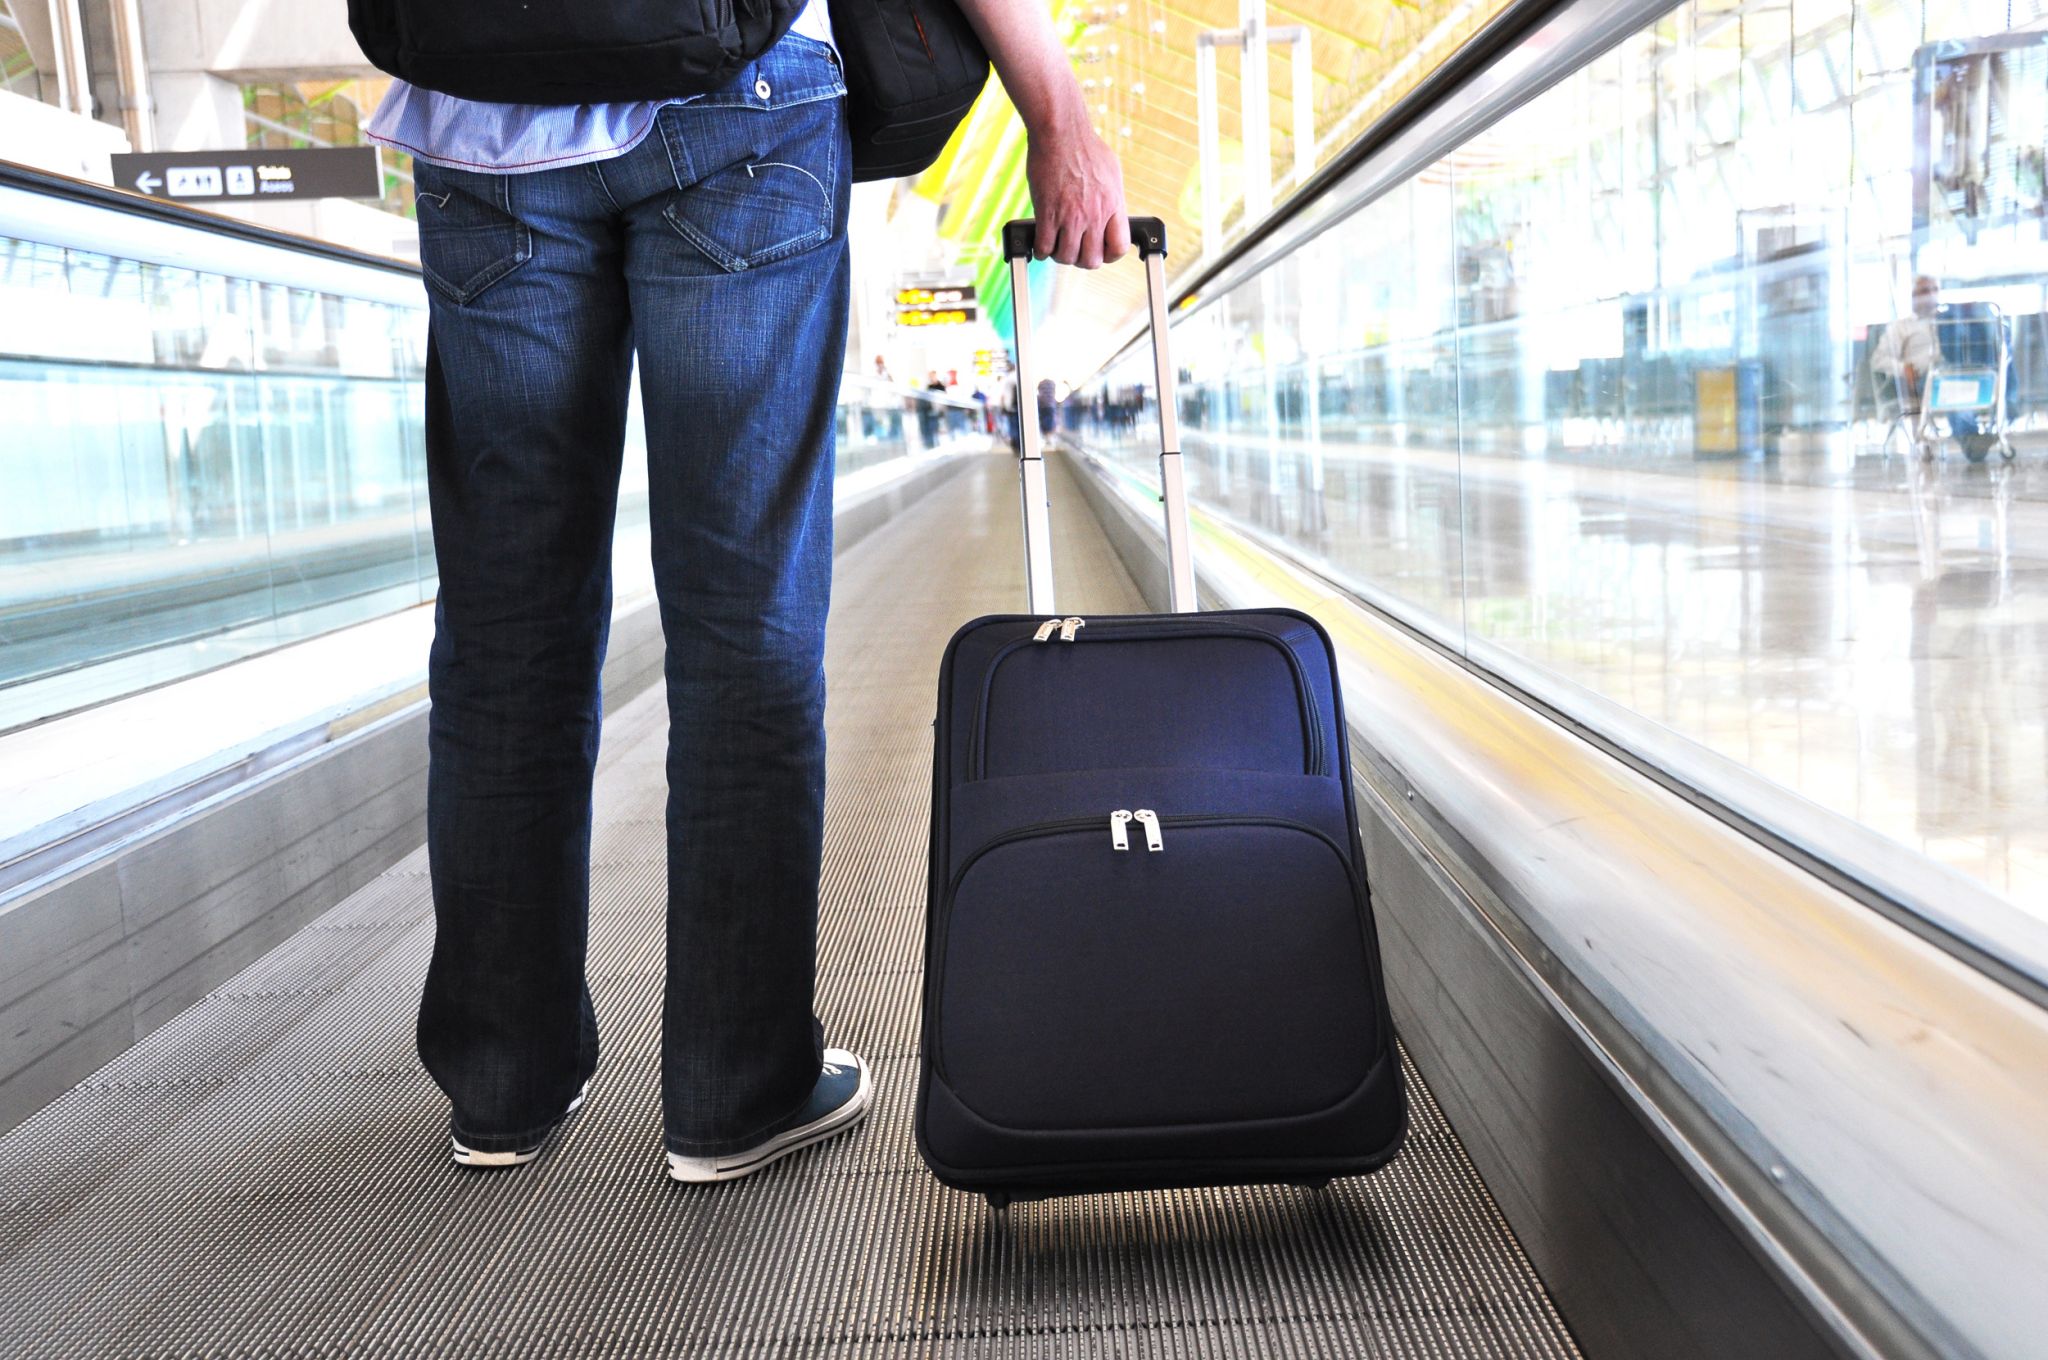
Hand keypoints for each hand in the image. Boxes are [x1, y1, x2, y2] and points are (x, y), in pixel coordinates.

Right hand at [1024, 108, 1128, 268]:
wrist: (1061, 131)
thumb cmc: (1084, 147)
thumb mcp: (1111, 173)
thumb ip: (1112, 199)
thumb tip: (1112, 215)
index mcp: (1113, 205)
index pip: (1118, 248)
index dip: (1109, 256)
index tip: (1100, 252)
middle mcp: (1094, 214)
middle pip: (1091, 260)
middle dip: (1081, 259)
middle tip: (1074, 248)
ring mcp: (1070, 215)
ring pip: (1066, 257)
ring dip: (1060, 255)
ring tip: (1056, 244)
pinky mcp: (1047, 212)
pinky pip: (1044, 247)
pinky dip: (1041, 250)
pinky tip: (1040, 243)